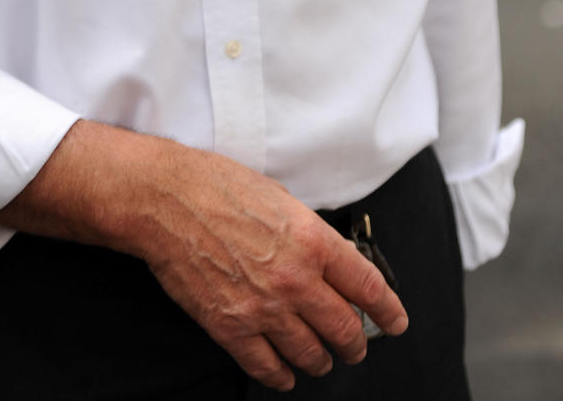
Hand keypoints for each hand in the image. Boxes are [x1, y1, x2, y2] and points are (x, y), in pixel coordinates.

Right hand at [139, 145, 406, 391]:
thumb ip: (311, 234)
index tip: (395, 322)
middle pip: (345, 329)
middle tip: (356, 347)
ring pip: (311, 353)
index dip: (388, 311)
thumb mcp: (281, 198)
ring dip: (321, 360)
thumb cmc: (219, 186)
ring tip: (322, 359)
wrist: (167, 199)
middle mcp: (295, 279)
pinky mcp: (231, 327)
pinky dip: (282, 375)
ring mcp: (263, 308)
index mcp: (313, 241)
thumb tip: (335, 260)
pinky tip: (285, 374)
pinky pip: (268, 366)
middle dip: (356, 343)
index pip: (368, 287)